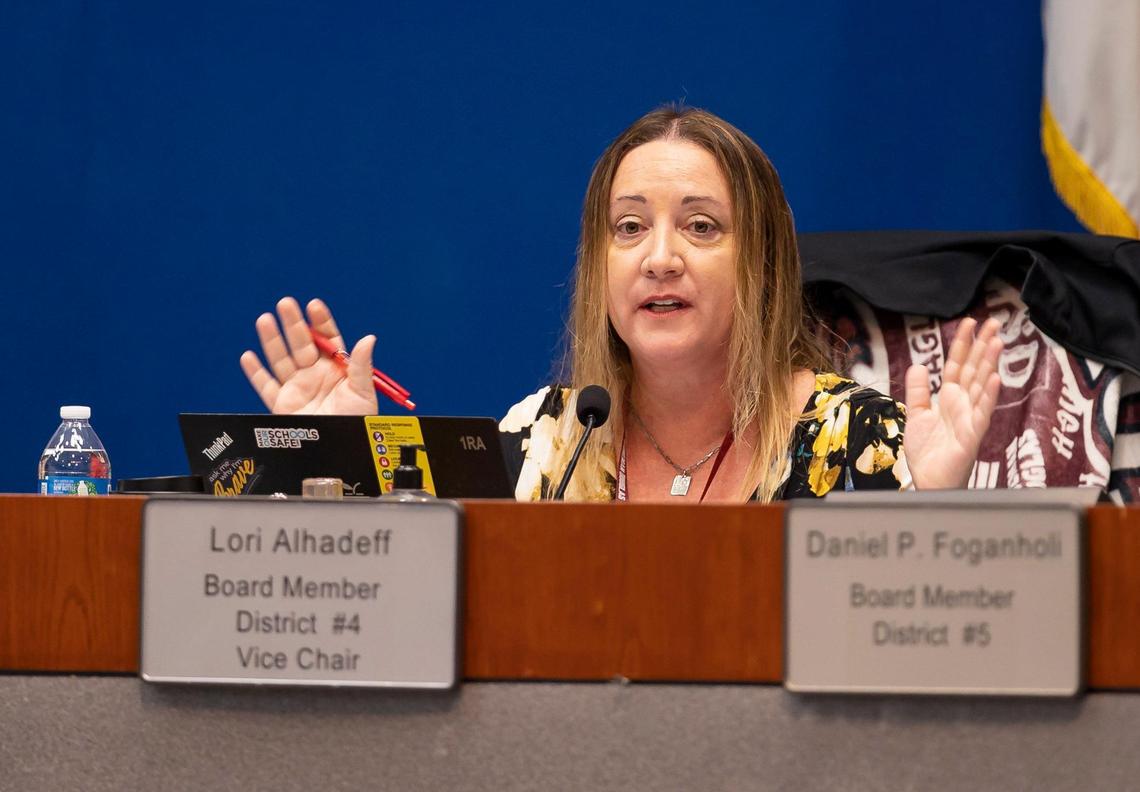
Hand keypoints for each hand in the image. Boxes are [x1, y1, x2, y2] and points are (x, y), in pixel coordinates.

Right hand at [240, 297, 378, 414]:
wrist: (342, 449)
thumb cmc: (358, 423)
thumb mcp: (364, 392)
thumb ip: (361, 366)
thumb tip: (369, 339)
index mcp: (337, 369)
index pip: (327, 339)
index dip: (320, 322)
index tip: (313, 305)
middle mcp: (315, 375)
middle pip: (301, 344)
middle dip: (293, 323)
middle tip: (285, 304)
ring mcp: (297, 388)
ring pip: (281, 359)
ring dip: (272, 340)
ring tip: (264, 320)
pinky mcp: (282, 404)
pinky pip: (266, 386)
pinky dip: (255, 373)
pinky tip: (248, 357)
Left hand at [903, 317, 1001, 488]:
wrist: (929, 480)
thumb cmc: (927, 452)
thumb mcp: (916, 415)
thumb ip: (918, 391)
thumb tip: (919, 365)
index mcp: (950, 398)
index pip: (957, 365)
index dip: (962, 344)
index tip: (969, 322)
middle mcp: (963, 404)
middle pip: (974, 369)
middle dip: (983, 346)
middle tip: (994, 322)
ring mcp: (971, 418)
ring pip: (982, 386)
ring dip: (989, 364)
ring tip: (997, 342)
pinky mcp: (973, 435)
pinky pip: (982, 413)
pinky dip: (989, 396)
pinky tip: (995, 379)